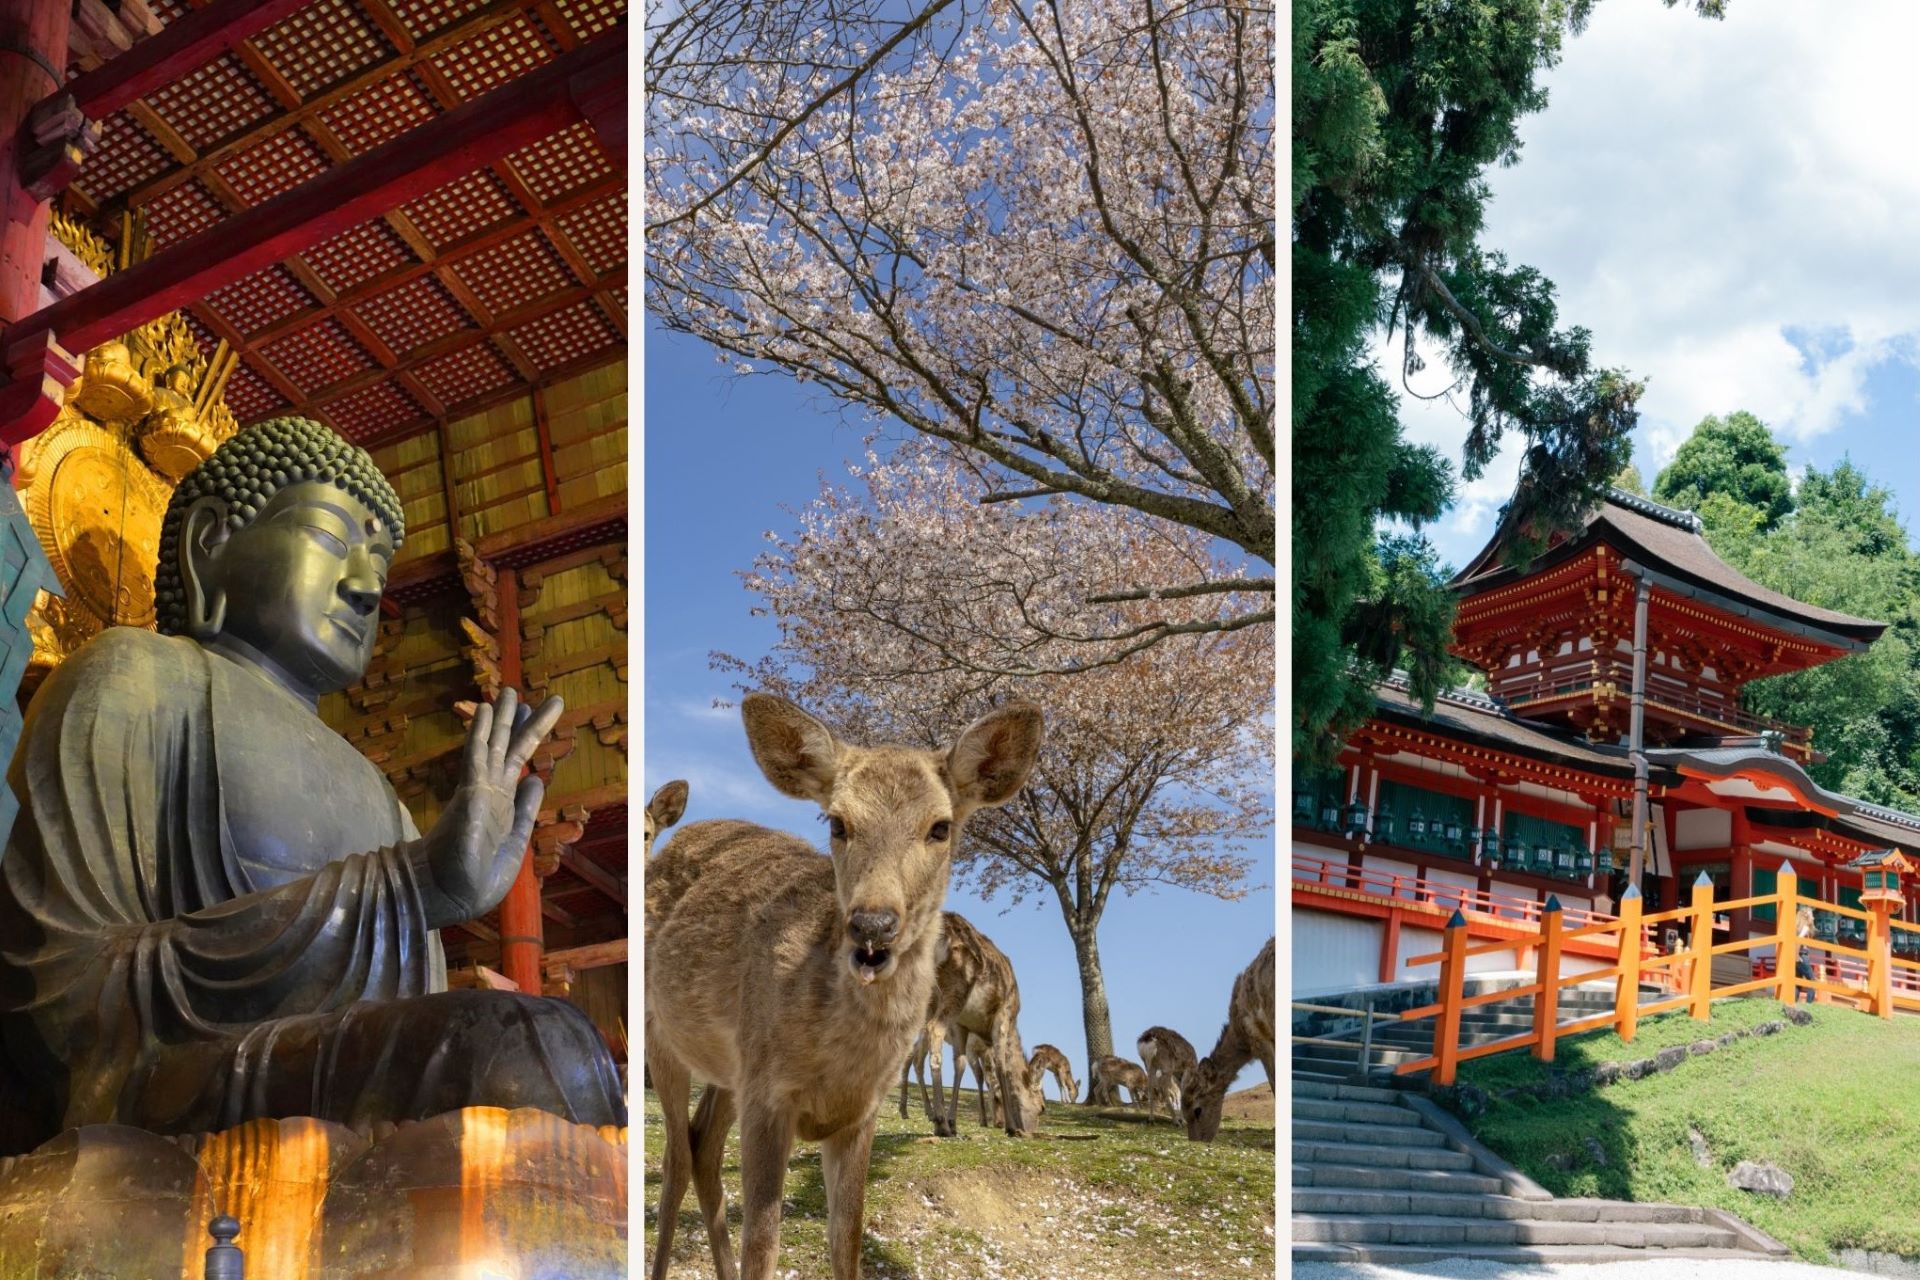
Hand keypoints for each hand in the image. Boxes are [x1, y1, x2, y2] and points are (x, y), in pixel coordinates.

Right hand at [419, 687, 564, 927]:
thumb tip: (537, 778)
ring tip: (511, 691)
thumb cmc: (478, 878)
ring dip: (503, 717)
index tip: (533, 717)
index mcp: (502, 806)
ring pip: (495, 745)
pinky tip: (485, 708)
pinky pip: (476, 755)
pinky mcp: (470, 792)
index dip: (526, 741)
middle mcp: (490, 793)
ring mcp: (479, 790)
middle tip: (527, 694)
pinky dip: (481, 731)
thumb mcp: (516, 841)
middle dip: (521, 722)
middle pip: (509, 749)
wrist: (453, 894)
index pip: (516, 765)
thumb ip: (526, 810)